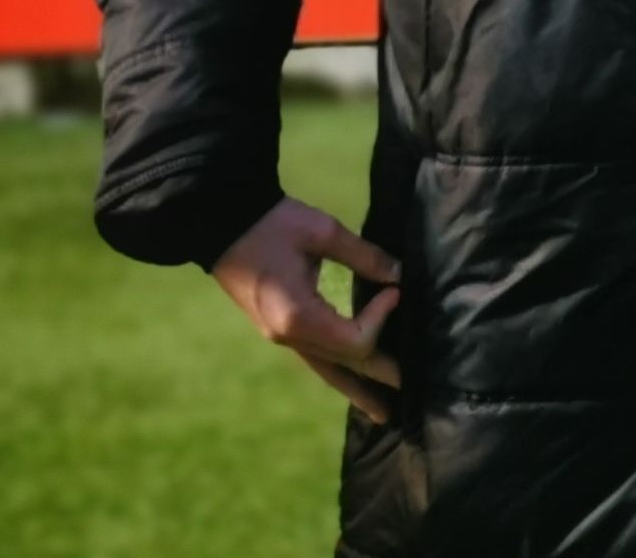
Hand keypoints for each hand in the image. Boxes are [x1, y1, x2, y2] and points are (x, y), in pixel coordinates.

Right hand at [210, 196, 404, 422]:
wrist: (223, 224)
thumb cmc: (272, 224)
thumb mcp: (321, 232)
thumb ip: (363, 255)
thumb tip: (398, 275)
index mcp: (297, 316)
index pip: (354, 340)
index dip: (381, 319)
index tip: (395, 291)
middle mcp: (289, 336)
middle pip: (344, 365)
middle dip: (379, 376)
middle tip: (412, 391)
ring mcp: (282, 336)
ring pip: (327, 371)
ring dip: (357, 388)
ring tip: (381, 412)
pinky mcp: (279, 328)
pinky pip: (315, 358)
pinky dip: (338, 371)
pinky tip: (352, 380)